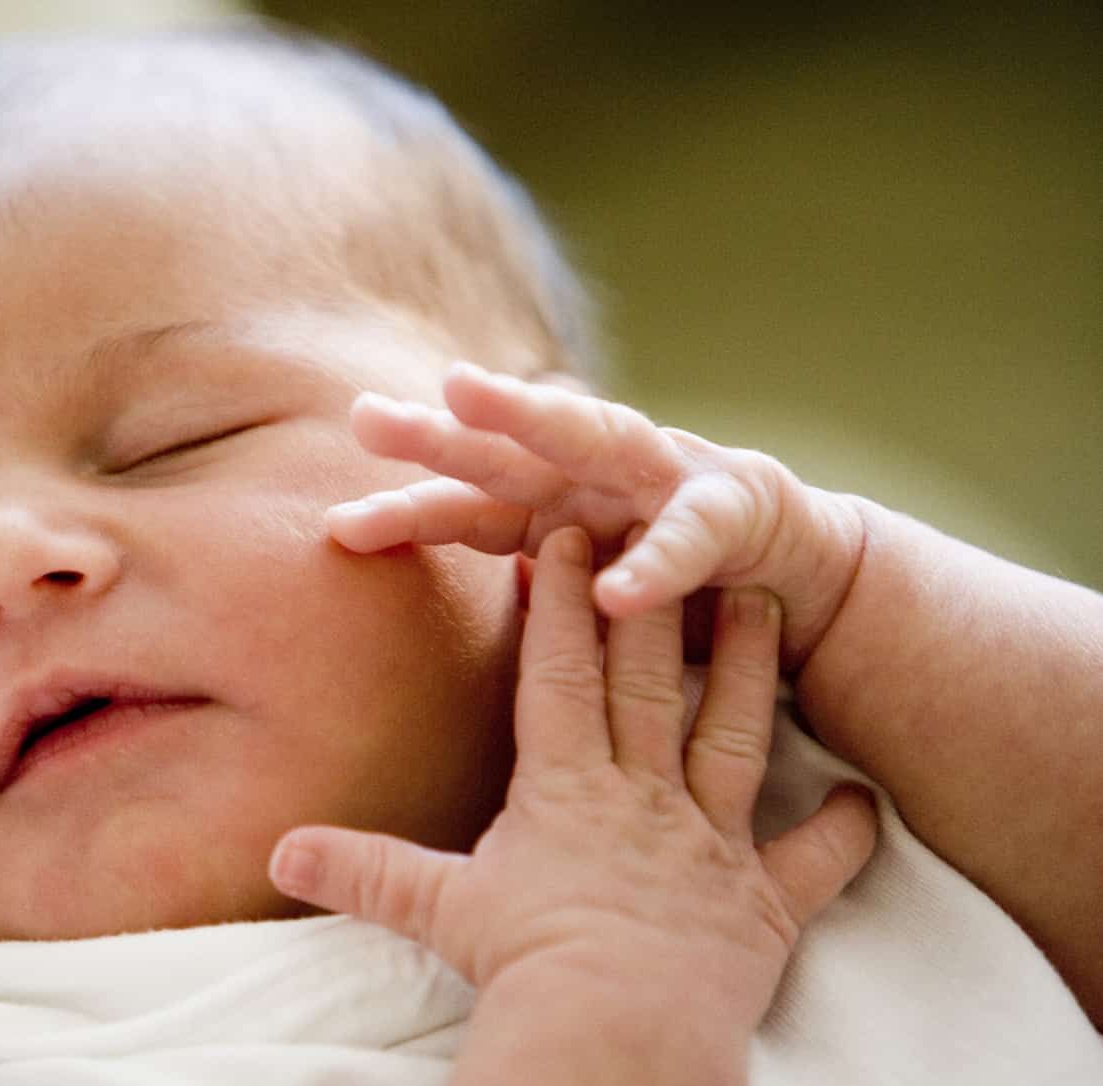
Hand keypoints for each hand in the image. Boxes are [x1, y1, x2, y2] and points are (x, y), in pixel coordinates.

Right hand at [269, 526, 875, 1025]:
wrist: (618, 1028)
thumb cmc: (525, 966)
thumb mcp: (437, 911)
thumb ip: (364, 871)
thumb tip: (279, 853)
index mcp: (565, 788)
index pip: (559, 675)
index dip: (559, 603)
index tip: (562, 537)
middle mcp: (643, 798)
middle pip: (649, 681)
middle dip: (646, 602)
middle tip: (658, 532)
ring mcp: (711, 845)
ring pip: (735, 733)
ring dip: (750, 666)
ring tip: (763, 600)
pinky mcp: (764, 906)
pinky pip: (814, 861)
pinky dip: (839, 830)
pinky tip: (861, 797)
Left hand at [327, 364, 868, 669]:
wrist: (796, 581)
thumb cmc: (670, 587)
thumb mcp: (582, 594)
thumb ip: (520, 600)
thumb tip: (423, 642)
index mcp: (551, 505)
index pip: (463, 505)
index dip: (403, 511)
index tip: (335, 524)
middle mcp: (593, 476)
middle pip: (502, 452)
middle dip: (436, 430)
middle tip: (368, 416)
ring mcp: (662, 475)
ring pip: (586, 437)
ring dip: (526, 415)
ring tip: (464, 396)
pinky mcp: (735, 505)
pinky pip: (686, 534)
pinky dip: (654, 562)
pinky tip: (618, 590)